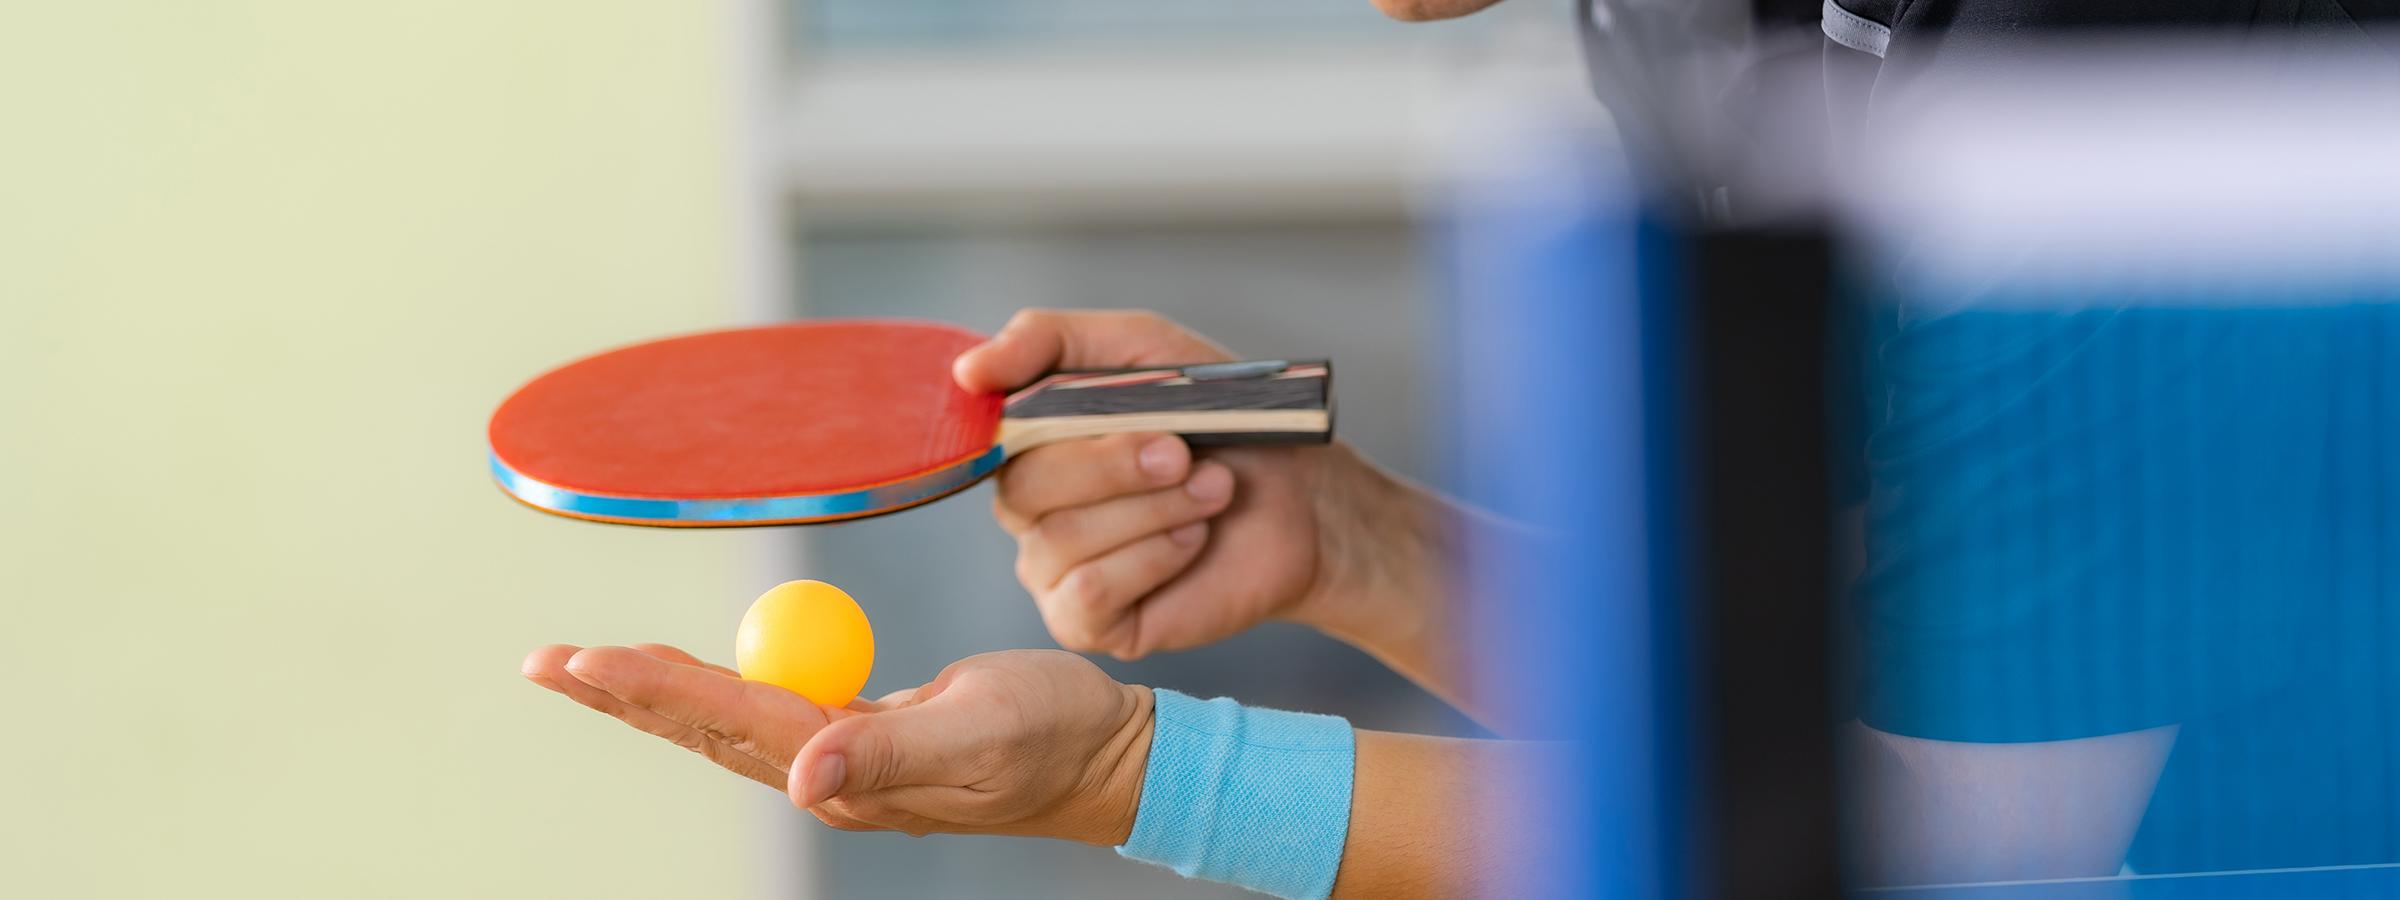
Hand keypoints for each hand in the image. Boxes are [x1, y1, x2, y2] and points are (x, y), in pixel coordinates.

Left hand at [523, 645, 1152, 844]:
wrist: (1107, 757)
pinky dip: (709, 688)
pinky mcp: (860, 738)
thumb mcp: (982, 733)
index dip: (655, 688)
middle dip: (622, 696)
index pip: (731, 722)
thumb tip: (804, 778)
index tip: (586, 659)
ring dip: (652, 693)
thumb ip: (891, 750)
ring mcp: (843, 760)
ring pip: (722, 723)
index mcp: (851, 773)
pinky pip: (763, 711)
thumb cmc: (1056, 738)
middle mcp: (831, 774)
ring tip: (586, 666)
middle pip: (703, 730)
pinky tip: (681, 674)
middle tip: (545, 662)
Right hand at [956, 309, 1426, 659]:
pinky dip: (1151, 557)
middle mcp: (1029, 506)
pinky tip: (1193, 540)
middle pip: (1024, 487)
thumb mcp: (1142, 348)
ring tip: (1211, 492)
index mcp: (1029, 439)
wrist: (1302, 499)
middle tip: (1184, 452)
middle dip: (1115, 465)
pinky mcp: (1086, 620)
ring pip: (1061, 540)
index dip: (1018, 416)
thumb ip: (1047, 341)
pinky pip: (1088, 591)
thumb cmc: (1222, 422)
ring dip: (1151, 508)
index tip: (1071, 406)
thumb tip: (967, 372)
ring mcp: (1052, 567)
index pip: (984, 430)